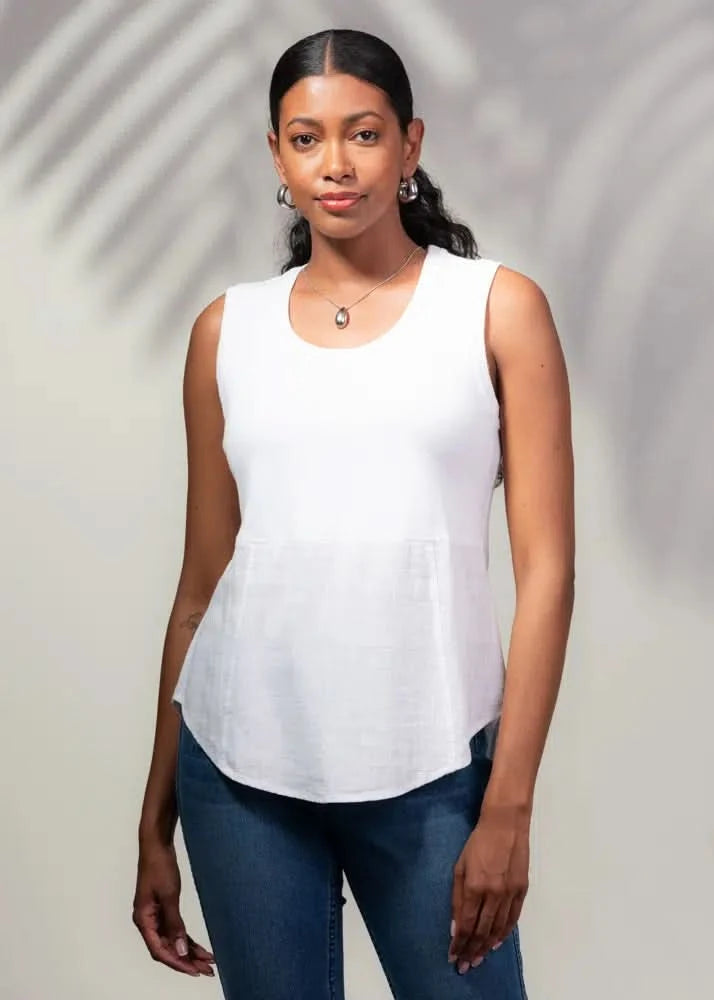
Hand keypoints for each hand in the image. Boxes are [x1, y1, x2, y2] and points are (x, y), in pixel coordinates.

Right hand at [133, 839, 214, 977]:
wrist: (157, 845)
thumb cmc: (159, 866)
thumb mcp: (169, 896)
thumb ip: (174, 924)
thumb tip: (181, 950)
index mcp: (143, 920)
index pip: (159, 950)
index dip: (177, 963)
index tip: (194, 970)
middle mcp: (147, 922)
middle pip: (167, 949)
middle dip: (187, 960)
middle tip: (207, 970)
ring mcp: (155, 916)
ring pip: (172, 941)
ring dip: (189, 952)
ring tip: (208, 962)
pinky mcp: (163, 909)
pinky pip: (175, 930)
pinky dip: (187, 939)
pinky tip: (199, 947)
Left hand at [448, 806, 529, 972]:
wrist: (505, 825)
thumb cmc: (478, 842)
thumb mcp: (460, 866)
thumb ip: (457, 897)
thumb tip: (456, 926)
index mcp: (475, 886)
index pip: (466, 924)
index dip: (459, 943)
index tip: (453, 956)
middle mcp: (493, 894)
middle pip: (481, 931)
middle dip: (471, 950)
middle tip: (464, 966)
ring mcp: (510, 893)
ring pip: (498, 929)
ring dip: (486, 947)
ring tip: (478, 959)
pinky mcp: (522, 890)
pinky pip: (513, 919)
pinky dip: (504, 934)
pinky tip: (496, 942)